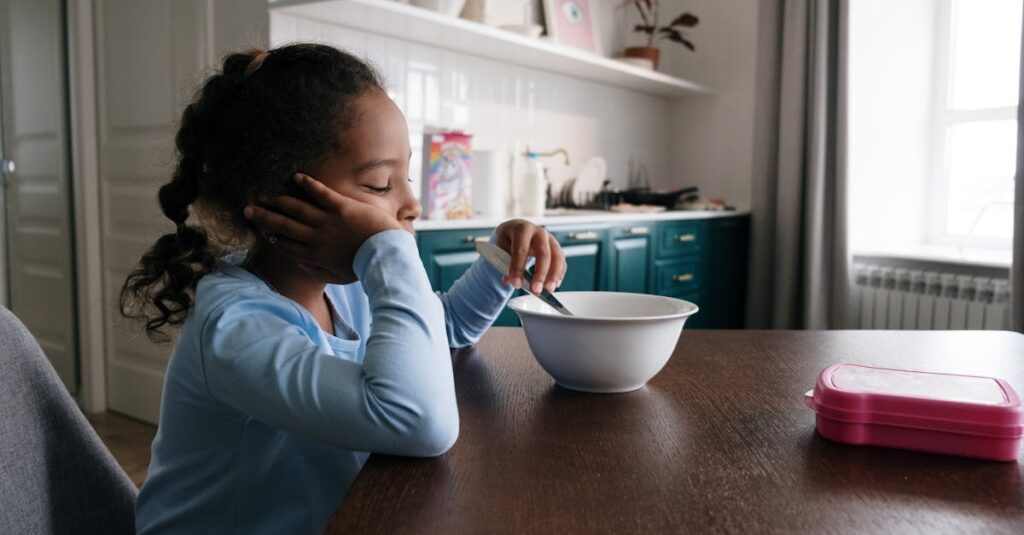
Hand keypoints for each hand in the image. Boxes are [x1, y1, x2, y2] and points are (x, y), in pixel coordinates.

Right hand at [243, 173, 401, 281]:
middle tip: (247, 209)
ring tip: (264, 195)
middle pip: (283, 225)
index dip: (270, 236)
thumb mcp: (339, 278)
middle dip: (263, 217)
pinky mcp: (341, 206)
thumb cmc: (364, 267)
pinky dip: (307, 184)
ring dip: (278, 200)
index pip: (285, 245)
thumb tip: (301, 266)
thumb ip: (318, 273)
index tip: (260, 229)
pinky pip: (319, 193)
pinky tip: (295, 177)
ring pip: (296, 208)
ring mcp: (327, 221)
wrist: (385, 254)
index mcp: (314, 256)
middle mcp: (315, 237)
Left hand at [494, 219, 566, 293]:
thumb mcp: (501, 248)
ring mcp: (550, 239)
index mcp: (522, 229)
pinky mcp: (556, 247)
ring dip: (554, 275)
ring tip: (549, 289)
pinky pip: (562, 261)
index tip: (516, 283)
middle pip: (543, 253)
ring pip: (557, 257)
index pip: (521, 249)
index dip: (518, 268)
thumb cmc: (509, 240)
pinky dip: (559, 274)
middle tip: (536, 289)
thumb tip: (508, 281)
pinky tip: (554, 285)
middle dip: (540, 273)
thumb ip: (504, 263)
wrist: (517, 229)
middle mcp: (538, 232)